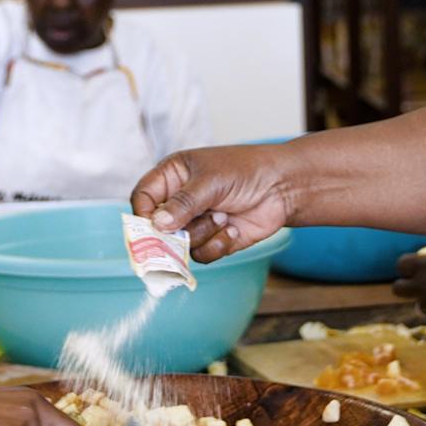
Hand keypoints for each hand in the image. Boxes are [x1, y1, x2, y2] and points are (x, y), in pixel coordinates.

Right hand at [130, 145, 294, 261]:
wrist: (282, 187)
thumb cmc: (246, 170)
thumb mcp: (210, 181)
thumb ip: (182, 203)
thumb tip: (157, 224)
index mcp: (173, 176)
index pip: (143, 197)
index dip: (142, 213)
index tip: (151, 226)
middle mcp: (180, 201)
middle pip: (157, 228)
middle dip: (173, 232)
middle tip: (182, 234)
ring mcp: (196, 222)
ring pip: (180, 244)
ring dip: (203, 233)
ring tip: (224, 216)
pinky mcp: (213, 240)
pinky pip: (202, 255)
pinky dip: (218, 244)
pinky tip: (234, 228)